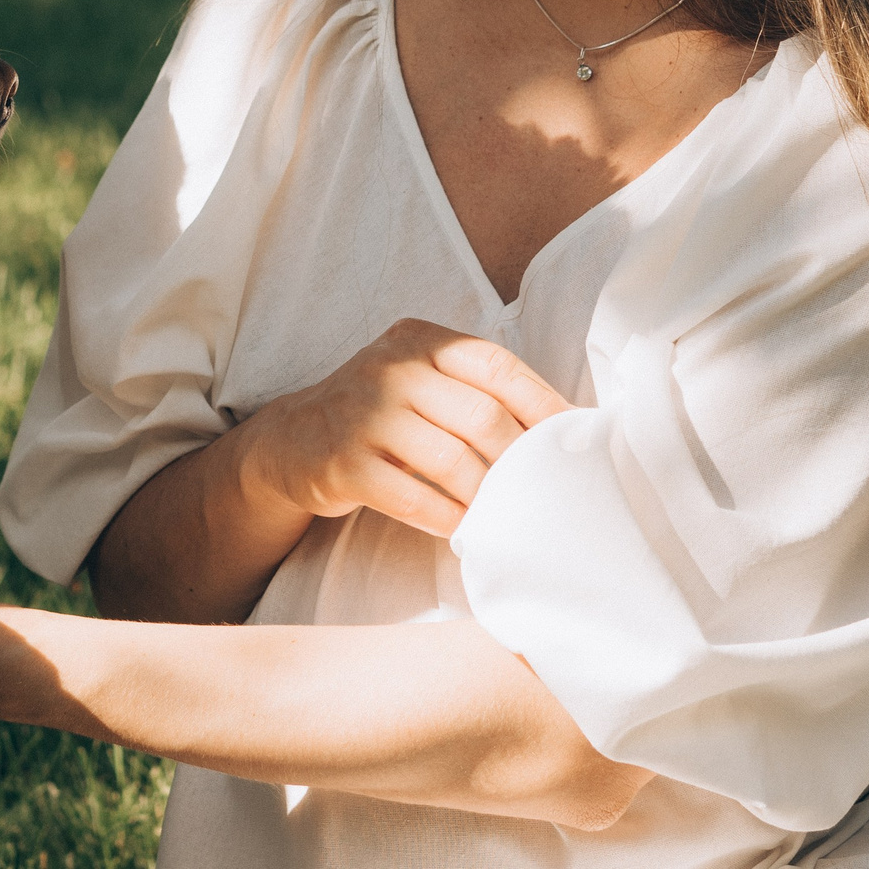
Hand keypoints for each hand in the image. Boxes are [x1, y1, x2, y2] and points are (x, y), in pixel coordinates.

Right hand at [241, 319, 573, 537]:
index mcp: (419, 339)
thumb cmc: (381, 413)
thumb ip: (476, 389)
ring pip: (450, 461)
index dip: (542, 403)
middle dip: (518, 459)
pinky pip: (410, 497)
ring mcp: (362, 414)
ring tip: (505, 513)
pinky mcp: (343, 462)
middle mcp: (390, 368)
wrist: (293, 439)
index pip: (496, 366)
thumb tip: (565, 424)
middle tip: (542, 488)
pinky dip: (446, 518)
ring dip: (486, 495)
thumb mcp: (420, 379)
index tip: (575, 437)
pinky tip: (464, 530)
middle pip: (480, 416)